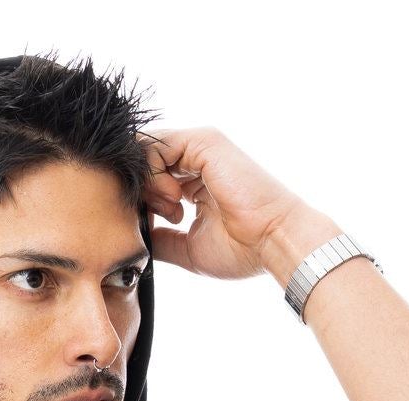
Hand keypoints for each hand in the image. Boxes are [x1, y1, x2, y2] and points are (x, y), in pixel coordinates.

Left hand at [140, 127, 322, 284]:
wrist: (272, 241)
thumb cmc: (241, 250)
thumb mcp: (187, 248)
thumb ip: (160, 238)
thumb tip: (136, 238)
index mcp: (195, 183)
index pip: (151, 178)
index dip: (141, 200)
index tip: (153, 226)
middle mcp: (196, 161)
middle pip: (144, 163)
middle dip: (140, 191)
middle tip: (158, 217)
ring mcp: (200, 148)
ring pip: (147, 151)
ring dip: (146, 183)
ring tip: (168, 208)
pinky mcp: (203, 142)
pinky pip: (157, 145)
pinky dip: (152, 172)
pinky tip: (171, 198)